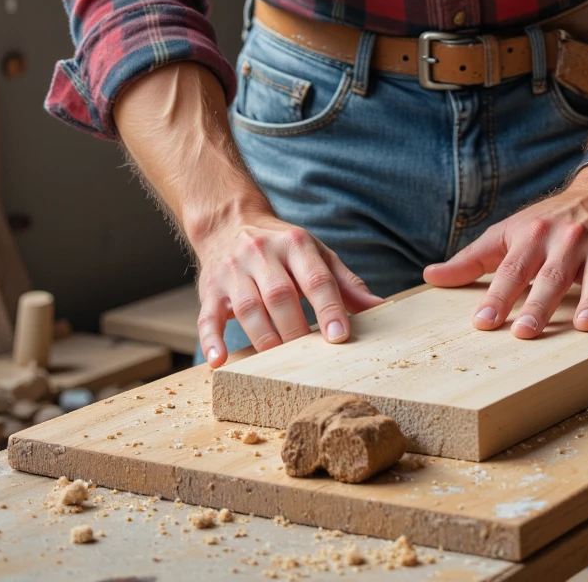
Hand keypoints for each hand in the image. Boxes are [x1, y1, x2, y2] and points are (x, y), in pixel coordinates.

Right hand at [194, 209, 383, 365]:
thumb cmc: (283, 247)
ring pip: (247, 308)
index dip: (329, 307)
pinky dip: (212, 340)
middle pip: (280, 295)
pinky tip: (219, 361)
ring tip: (277, 365)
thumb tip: (380, 307)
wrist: (230, 222)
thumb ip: (346, 282)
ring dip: (264, 338)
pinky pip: (207, 316)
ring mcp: (233, 272)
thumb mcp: (316, 254)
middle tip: (310, 360)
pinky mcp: (209, 290)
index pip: (315, 277)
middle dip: (296, 329)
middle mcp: (262, 254)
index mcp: (295, 245)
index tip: (339, 336)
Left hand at [422, 168, 587, 337]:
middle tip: (526, 333)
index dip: (497, 296)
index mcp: (533, 237)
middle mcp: (566, 241)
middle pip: (551, 276)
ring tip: (585, 326)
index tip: (483, 323)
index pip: (512, 270)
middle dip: (538, 304)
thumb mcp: (509, 232)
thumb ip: (473, 260)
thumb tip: (431, 277)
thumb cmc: (551, 220)